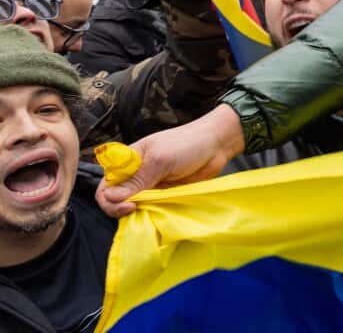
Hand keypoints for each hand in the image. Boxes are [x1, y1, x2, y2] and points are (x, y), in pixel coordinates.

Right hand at [95, 104, 244, 217]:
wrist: (217, 145)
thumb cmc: (187, 144)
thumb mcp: (159, 159)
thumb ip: (136, 180)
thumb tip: (110, 197)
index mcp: (129, 161)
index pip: (106, 185)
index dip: (109, 199)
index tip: (128, 205)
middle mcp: (137, 176)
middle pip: (117, 200)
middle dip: (121, 209)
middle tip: (136, 211)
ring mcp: (151, 187)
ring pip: (135, 207)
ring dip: (138, 214)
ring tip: (149, 214)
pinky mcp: (166, 195)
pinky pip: (153, 209)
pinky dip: (152, 215)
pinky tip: (157, 217)